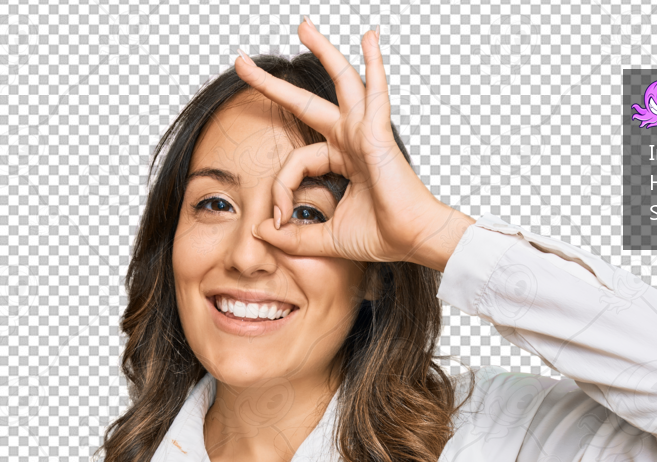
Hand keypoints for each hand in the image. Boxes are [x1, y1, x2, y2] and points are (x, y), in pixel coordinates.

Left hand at [234, 20, 473, 271]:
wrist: (413, 240)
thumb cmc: (383, 237)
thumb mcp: (326, 239)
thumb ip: (295, 238)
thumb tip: (262, 232)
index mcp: (342, 163)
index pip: (297, 162)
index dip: (281, 190)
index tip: (279, 220)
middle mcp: (352, 142)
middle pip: (308, 104)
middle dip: (274, 85)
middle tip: (243, 63)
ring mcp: (366, 134)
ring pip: (342, 84)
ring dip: (324, 52)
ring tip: (303, 27)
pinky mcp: (378, 135)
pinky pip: (375, 93)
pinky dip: (374, 65)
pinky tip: (370, 39)